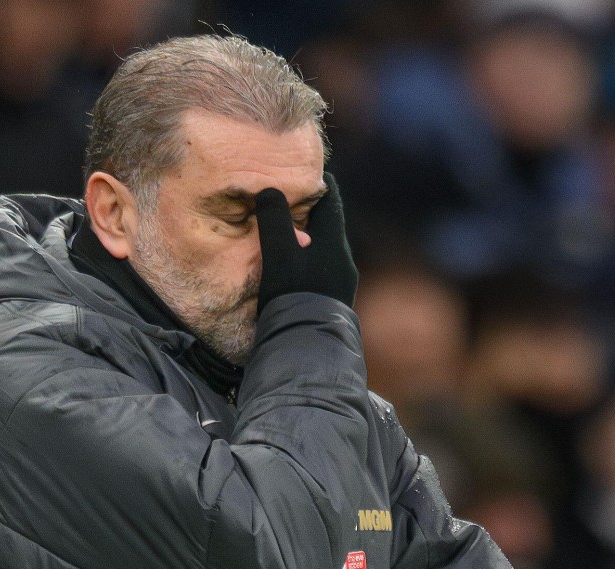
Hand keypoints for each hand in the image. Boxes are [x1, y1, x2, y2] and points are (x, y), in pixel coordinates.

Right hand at [255, 172, 357, 311]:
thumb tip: (270, 190)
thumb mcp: (278, 253)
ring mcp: (342, 285)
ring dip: (307, 242)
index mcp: (334, 241)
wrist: (309, 350)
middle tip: (286, 205)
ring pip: (325, 251)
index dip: (315, 181)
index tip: (300, 173)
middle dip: (308, 213)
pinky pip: (321, 274)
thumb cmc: (293, 297)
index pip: (330, 197)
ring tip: (285, 240)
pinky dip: (307, 265)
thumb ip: (273, 219)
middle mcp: (344, 260)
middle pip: (328, 225)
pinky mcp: (334, 305)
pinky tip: (292, 275)